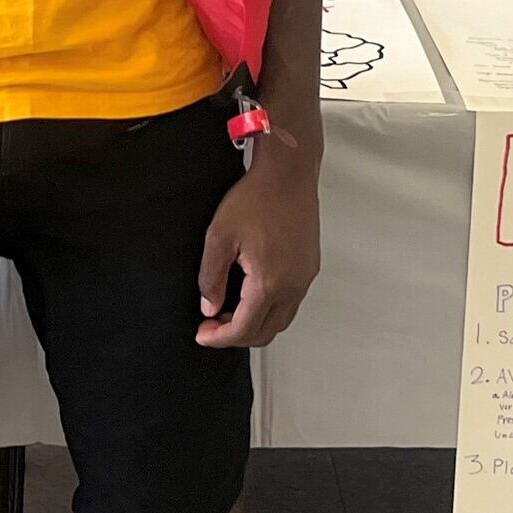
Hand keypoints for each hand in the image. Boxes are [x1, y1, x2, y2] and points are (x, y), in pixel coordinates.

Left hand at [196, 149, 319, 349]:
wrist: (287, 174)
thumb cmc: (257, 198)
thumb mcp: (219, 236)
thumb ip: (210, 277)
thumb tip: (210, 307)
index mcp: (269, 283)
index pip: (244, 329)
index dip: (219, 338)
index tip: (203, 334)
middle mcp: (292, 286)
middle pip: (265, 332)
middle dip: (236, 336)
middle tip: (213, 325)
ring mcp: (305, 278)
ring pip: (281, 321)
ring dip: (255, 324)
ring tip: (230, 311)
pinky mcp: (309, 267)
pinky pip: (291, 303)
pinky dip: (271, 310)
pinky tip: (253, 295)